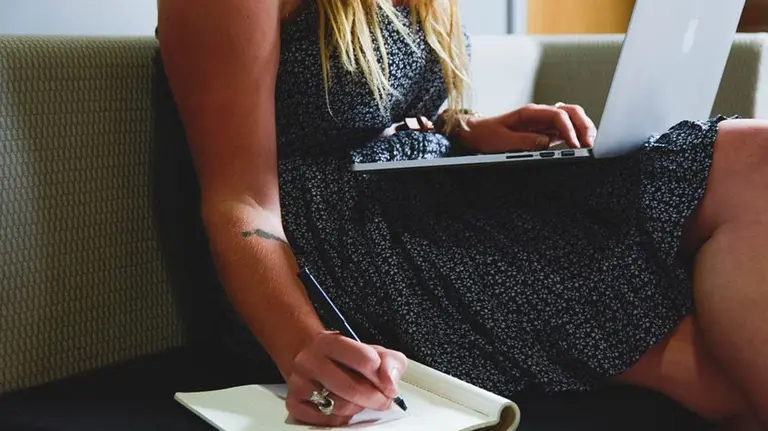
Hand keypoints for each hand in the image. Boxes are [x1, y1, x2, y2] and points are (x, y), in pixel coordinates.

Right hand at [285, 331, 407, 426]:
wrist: (310, 357)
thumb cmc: (344, 357)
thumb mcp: (372, 351)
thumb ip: (390, 362)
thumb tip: (390, 383)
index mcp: (330, 342)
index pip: (365, 359)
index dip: (382, 376)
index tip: (387, 383)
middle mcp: (310, 360)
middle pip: (351, 388)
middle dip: (375, 399)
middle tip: (382, 400)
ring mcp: (299, 382)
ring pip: (339, 406)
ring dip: (357, 408)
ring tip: (359, 400)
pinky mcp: (294, 403)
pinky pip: (326, 420)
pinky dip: (341, 418)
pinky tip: (342, 406)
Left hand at [460, 103, 596, 152]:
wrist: (476, 133)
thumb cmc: (487, 135)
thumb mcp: (502, 140)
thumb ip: (524, 141)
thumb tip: (545, 143)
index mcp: (530, 112)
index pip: (558, 115)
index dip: (569, 129)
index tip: (574, 144)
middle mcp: (540, 115)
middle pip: (571, 112)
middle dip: (584, 125)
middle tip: (590, 143)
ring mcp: (544, 123)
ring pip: (572, 120)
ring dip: (583, 129)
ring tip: (589, 145)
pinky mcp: (545, 132)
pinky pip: (566, 130)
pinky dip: (576, 136)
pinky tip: (580, 146)